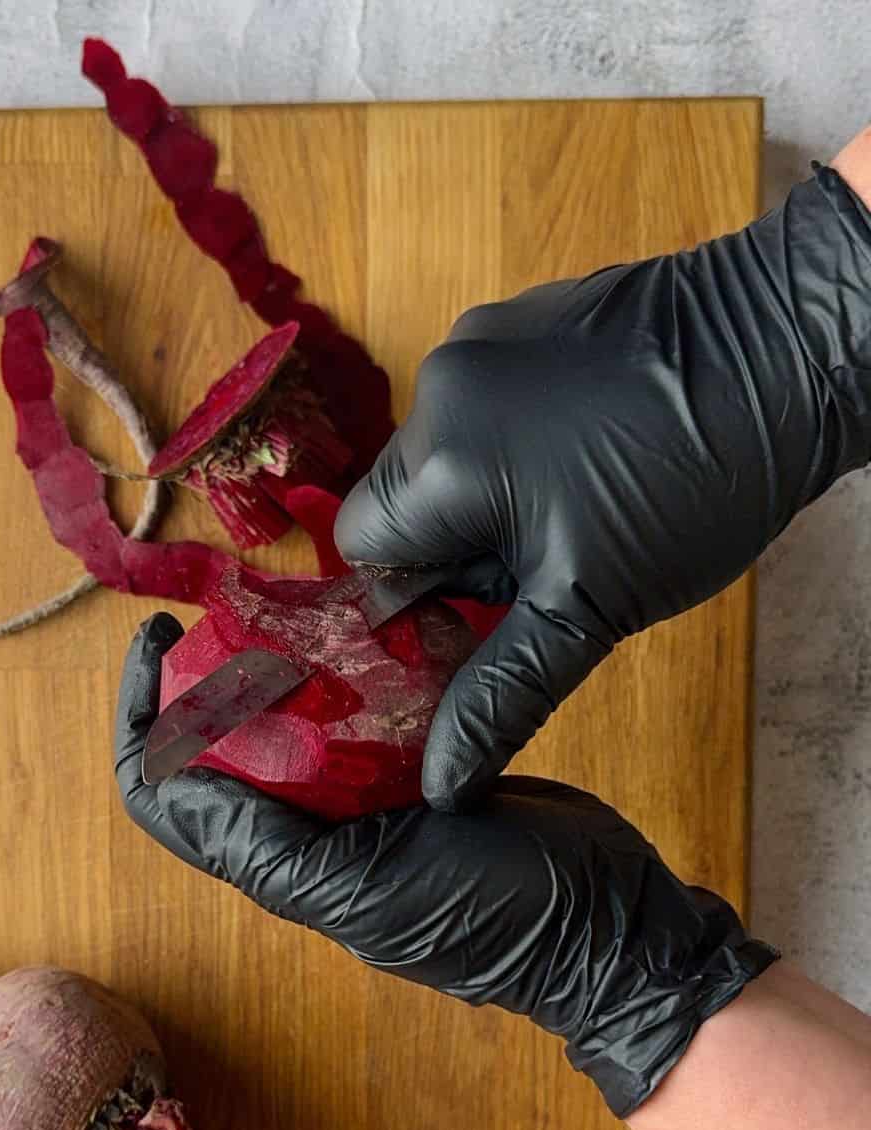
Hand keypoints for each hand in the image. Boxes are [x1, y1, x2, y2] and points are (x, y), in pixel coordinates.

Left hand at [116, 616, 777, 1116]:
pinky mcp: (420, 774)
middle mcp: (309, 833)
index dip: (143, 721)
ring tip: (284, 603)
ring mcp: (365, 804)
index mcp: (282, 864)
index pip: (169, 793)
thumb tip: (172, 785)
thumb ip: (270, 848)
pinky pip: (361, 715)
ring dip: (271, 667)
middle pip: (217, 750)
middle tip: (223, 606)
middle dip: (203, 678)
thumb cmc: (493, 919)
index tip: (158, 642)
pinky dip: (348, 671)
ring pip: (287, 727)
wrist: (610, 930)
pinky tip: (364, 624)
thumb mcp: (370, 887)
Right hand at [336, 163, 870, 809]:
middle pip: (398, 500)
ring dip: (486, 492)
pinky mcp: (521, 314)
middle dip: (455, 544)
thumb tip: (439, 786)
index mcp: (441, 462)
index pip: (364, 553)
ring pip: (442, 451)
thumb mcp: (590, 610)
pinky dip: (515, 438)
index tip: (486, 608)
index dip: (416, 595)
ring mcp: (480, 337)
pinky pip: (483, 400)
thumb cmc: (698, 487)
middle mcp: (439, 385)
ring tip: (576, 504)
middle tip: (542, 563)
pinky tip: (589, 450)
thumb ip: (499, 693)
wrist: (797, 348)